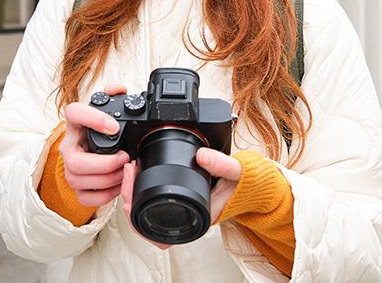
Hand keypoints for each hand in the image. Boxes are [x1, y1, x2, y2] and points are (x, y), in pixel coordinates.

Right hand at [59, 83, 131, 206]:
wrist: (88, 148)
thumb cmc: (96, 130)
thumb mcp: (103, 110)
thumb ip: (111, 95)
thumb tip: (119, 89)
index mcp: (75, 124)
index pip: (73, 113)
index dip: (92, 119)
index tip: (114, 126)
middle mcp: (68, 147)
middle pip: (74, 161)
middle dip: (104, 163)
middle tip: (124, 156)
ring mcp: (69, 169)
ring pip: (79, 181)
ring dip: (108, 179)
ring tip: (124, 171)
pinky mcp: (77, 187)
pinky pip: (86, 198)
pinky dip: (105, 195)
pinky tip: (117, 185)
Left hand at [120, 146, 241, 249]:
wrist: (253, 186)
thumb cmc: (244, 186)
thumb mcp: (236, 172)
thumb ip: (222, 164)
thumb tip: (201, 155)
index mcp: (194, 218)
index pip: (154, 227)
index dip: (135, 211)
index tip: (129, 188)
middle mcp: (184, 218)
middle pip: (141, 218)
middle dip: (127, 195)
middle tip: (128, 170)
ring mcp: (179, 211)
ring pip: (143, 211)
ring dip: (132, 191)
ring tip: (130, 169)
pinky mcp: (178, 200)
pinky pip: (151, 201)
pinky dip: (140, 189)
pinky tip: (138, 173)